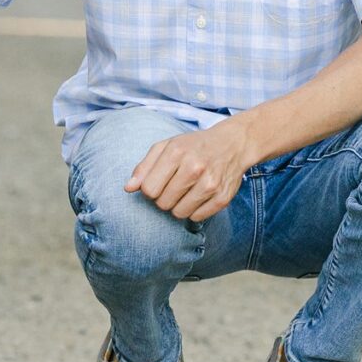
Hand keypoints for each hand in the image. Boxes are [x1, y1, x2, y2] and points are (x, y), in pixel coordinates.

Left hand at [125, 120, 254, 222]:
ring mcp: (210, 184)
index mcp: (176, 152)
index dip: (150, 189)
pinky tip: (199, 196)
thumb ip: (144, 167)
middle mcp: (194, 168)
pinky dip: (195, 210)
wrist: (233, 144)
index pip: (148, 189)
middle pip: (162, 203)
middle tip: (174, 186)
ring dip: (178, 206)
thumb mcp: (167, 147)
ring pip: (179, 213)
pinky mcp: (222, 198)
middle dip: (164, 198)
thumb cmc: (194, 146)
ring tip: (186, 191)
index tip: (158, 182)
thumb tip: (128, 189)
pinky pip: (196, 218)